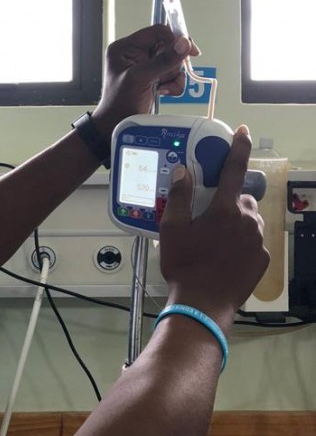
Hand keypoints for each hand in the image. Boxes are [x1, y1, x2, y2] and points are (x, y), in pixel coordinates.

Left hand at [91, 25, 200, 136]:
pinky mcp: (155, 79)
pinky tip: (163, 92)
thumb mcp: (139, 78)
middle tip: (163, 77)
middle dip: (170, 64)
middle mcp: (136, 54)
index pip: (156, 32)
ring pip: (173, 62)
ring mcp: (147, 67)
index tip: (188, 49)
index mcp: (126, 48)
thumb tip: (183, 44)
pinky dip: (173, 85)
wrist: (117, 126)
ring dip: (171, 77)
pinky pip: (174, 75)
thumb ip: (162, 61)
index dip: (174, 38)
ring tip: (160, 87)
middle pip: (168, 47)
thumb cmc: (119, 103)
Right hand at [158, 126, 268, 328]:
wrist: (203, 304)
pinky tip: (225, 257)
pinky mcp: (263, 259)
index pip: (233, 169)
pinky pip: (254, 242)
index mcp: (224, 209)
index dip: (238, 147)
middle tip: (208, 218)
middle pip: (240, 199)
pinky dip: (242, 243)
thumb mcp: (172, 229)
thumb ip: (179, 197)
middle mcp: (246, 221)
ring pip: (249, 220)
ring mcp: (258, 241)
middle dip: (228, 202)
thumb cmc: (185, 266)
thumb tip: (183, 173)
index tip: (243, 131)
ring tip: (215, 241)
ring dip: (236, 223)